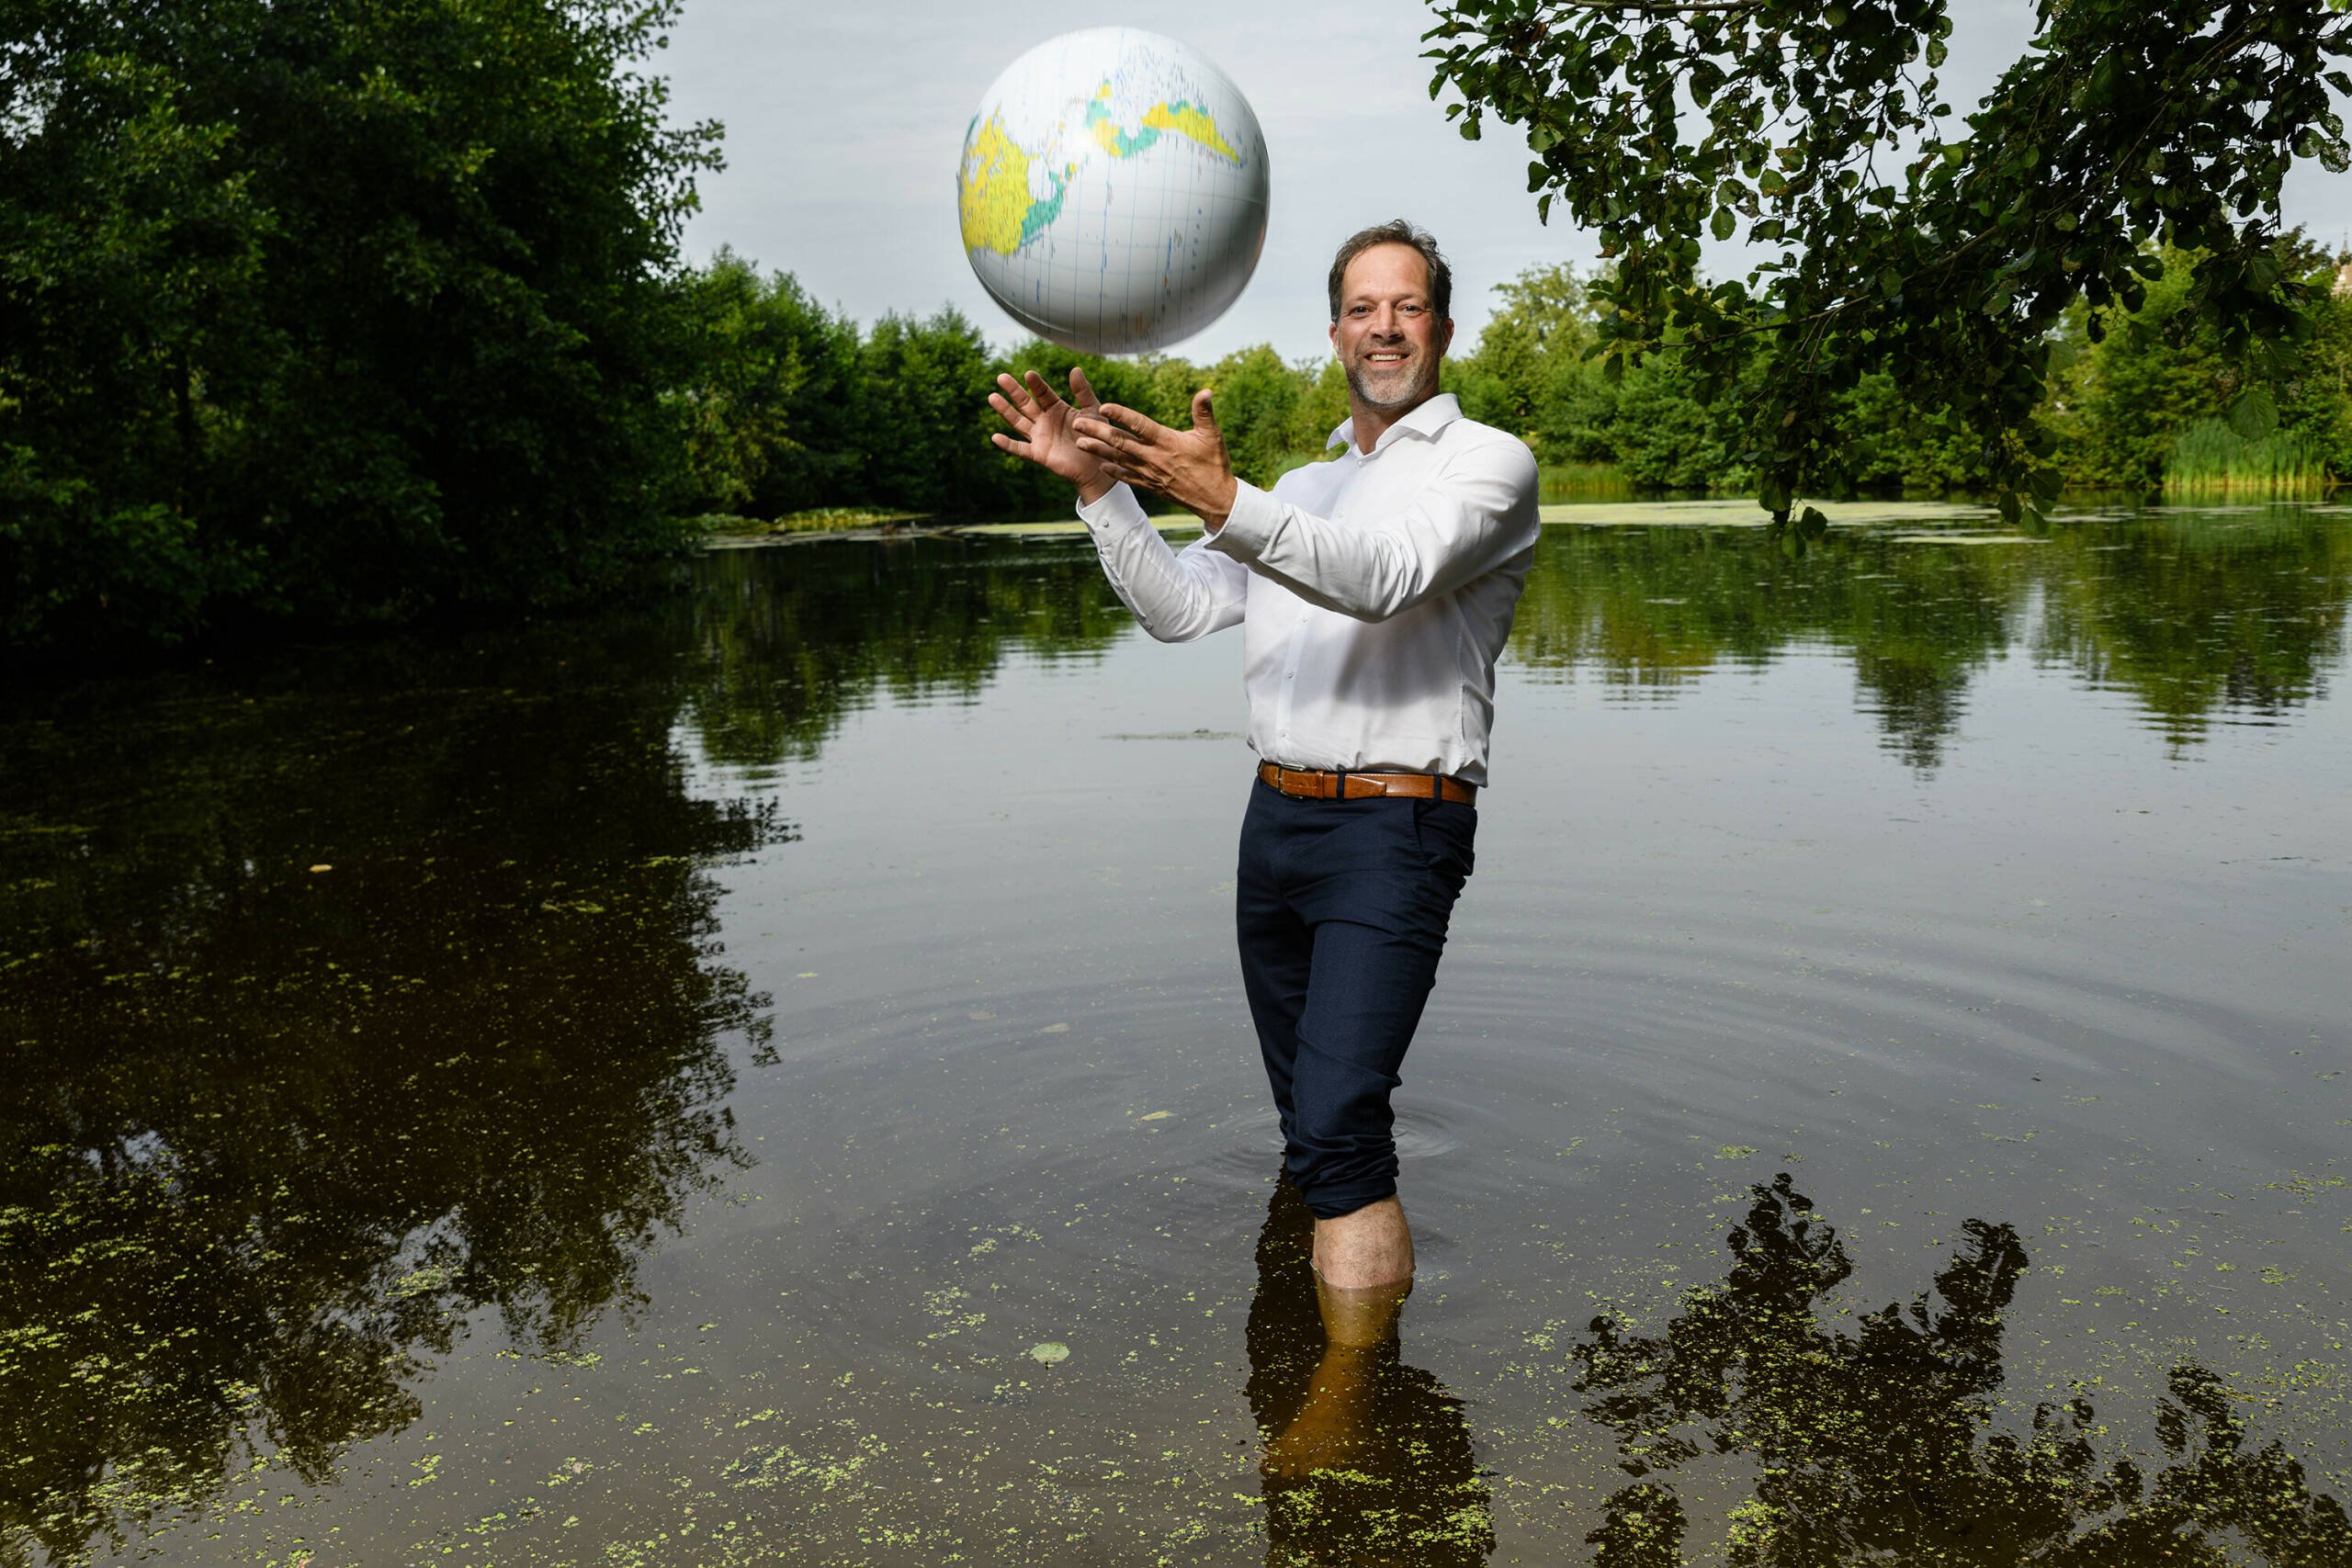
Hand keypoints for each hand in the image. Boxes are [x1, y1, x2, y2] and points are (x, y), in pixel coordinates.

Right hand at [988, 368, 1116, 502]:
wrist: (1098, 466)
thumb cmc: (1098, 437)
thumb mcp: (1093, 411)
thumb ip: (1083, 392)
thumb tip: (1075, 369)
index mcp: (1057, 408)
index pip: (1043, 393)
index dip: (1036, 384)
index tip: (1029, 374)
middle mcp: (1044, 420)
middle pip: (1025, 403)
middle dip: (1014, 391)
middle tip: (1001, 377)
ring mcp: (1039, 437)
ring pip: (1018, 422)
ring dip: (1005, 411)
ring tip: (992, 397)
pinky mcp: (1038, 454)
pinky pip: (1020, 449)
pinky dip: (1007, 445)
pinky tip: (995, 437)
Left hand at [1072, 390, 1239, 529]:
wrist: (1215, 500)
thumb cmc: (1215, 465)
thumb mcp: (1212, 436)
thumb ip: (1204, 412)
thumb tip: (1206, 391)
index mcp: (1167, 442)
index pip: (1140, 425)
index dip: (1121, 416)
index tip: (1103, 407)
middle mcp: (1154, 458)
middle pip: (1121, 442)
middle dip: (1097, 432)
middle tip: (1077, 423)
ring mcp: (1150, 473)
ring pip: (1119, 459)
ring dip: (1098, 451)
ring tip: (1079, 443)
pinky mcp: (1150, 485)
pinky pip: (1127, 477)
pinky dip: (1113, 471)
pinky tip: (1100, 465)